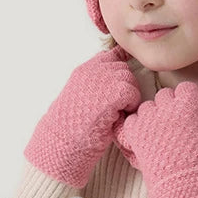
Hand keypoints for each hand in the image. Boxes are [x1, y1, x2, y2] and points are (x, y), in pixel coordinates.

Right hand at [24, 47, 140, 186]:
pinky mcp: (113, 92)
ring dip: (128, 97)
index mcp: (83, 70)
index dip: (118, 70)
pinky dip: (131, 106)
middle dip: (124, 86)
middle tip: (116, 106)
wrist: (63, 141)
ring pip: (130, 79)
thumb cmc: (72, 126)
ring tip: (116, 112)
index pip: (109, 56)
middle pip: (122, 68)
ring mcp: (102, 79)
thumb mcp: (80, 96)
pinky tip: (119, 117)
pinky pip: (133, 93)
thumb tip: (117, 75)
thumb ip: (95, 82)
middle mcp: (92, 70)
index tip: (117, 87)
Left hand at [116, 82, 197, 197]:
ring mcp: (148, 121)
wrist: (184, 187)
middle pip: (165, 95)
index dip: (189, 98)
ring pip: (147, 106)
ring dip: (154, 114)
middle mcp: (165, 109)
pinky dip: (137, 125)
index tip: (193, 111)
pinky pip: (131, 120)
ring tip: (163, 131)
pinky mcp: (135, 135)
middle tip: (179, 122)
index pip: (185, 88)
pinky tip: (148, 136)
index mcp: (187, 106)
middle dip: (171, 104)